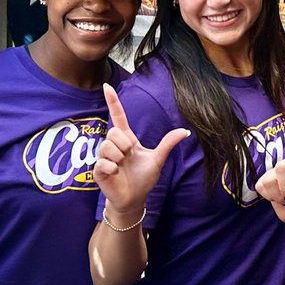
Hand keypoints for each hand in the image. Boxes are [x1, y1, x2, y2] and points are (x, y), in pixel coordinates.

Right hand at [93, 83, 188, 218]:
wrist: (134, 198)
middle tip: (129, 156)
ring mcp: (104, 157)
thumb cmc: (144, 178)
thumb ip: (168, 143)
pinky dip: (112, 168)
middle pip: (114, 132)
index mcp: (127, 139)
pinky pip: (103, 162)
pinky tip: (116, 174)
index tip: (107, 86)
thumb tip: (185, 131)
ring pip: (107, 146)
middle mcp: (114, 145)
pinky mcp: (98, 170)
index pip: (118, 116)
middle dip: (124, 145)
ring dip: (119, 157)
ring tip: (122, 166)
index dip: (113, 101)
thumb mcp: (157, 159)